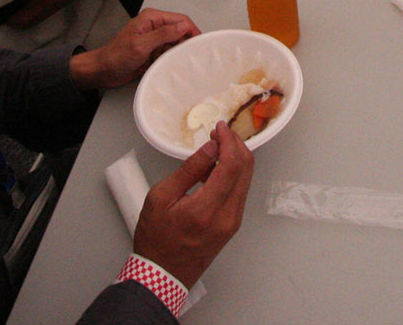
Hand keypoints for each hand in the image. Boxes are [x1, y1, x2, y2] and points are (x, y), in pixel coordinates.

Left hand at [73, 9, 199, 89]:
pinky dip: (172, 60)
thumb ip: (163, 34)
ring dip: (179, 53)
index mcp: (151, 19)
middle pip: (180, 32)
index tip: (200, 42)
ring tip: (183, 62)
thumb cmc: (115, 56)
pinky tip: (173, 66)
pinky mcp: (153, 52)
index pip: (180, 20)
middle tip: (194, 55)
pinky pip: (169, 54)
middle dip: (187, 42)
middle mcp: (154, 27)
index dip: (192, 30)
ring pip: (176, 44)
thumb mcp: (141, 45)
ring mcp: (154, 40)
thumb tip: (183, 26)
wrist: (102, 71)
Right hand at [134, 121, 253, 287]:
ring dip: (236, 158)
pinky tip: (219, 167)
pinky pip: (240, 191)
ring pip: (246, 179)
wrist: (163, 274)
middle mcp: (226, 217)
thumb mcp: (160, 198)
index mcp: (206, 210)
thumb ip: (189, 170)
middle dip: (236, 145)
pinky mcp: (233, 225)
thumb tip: (210, 148)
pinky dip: (234, 173)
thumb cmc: (156, 240)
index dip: (228, 141)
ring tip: (218, 147)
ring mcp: (232, 222)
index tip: (220, 128)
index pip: (231, 165)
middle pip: (246, 170)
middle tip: (221, 133)